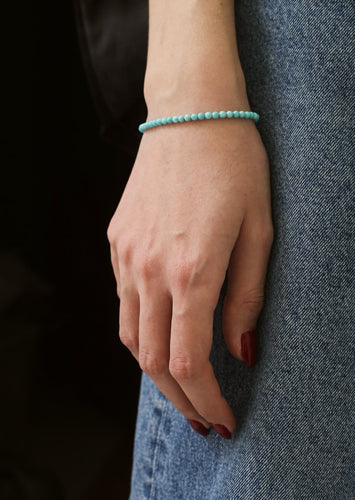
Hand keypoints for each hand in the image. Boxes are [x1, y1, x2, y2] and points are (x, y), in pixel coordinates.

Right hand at [107, 117, 273, 436]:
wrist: (190, 114)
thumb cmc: (234, 166)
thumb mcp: (259, 231)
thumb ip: (247, 298)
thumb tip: (242, 351)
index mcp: (192, 270)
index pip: (190, 362)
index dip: (208, 399)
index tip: (224, 418)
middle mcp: (149, 270)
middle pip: (152, 360)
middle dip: (181, 398)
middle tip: (204, 416)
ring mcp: (127, 256)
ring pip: (130, 336)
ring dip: (155, 371)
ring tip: (183, 387)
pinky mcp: (117, 242)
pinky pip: (123, 301)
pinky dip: (141, 331)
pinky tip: (161, 334)